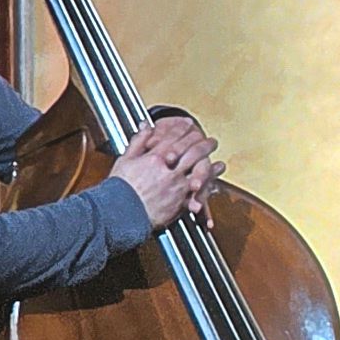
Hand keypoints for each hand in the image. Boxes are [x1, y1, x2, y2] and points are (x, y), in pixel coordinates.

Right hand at [113, 113, 223, 231]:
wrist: (120, 214)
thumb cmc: (120, 188)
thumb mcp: (126, 159)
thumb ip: (139, 141)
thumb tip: (146, 125)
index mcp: (155, 158)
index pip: (174, 138)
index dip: (183, 129)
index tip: (189, 124)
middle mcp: (169, 171)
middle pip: (192, 153)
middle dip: (204, 145)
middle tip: (211, 142)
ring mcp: (176, 187)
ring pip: (200, 172)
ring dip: (211, 168)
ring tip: (220, 164)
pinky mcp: (180, 203)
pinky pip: (197, 195)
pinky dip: (207, 190)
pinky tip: (214, 186)